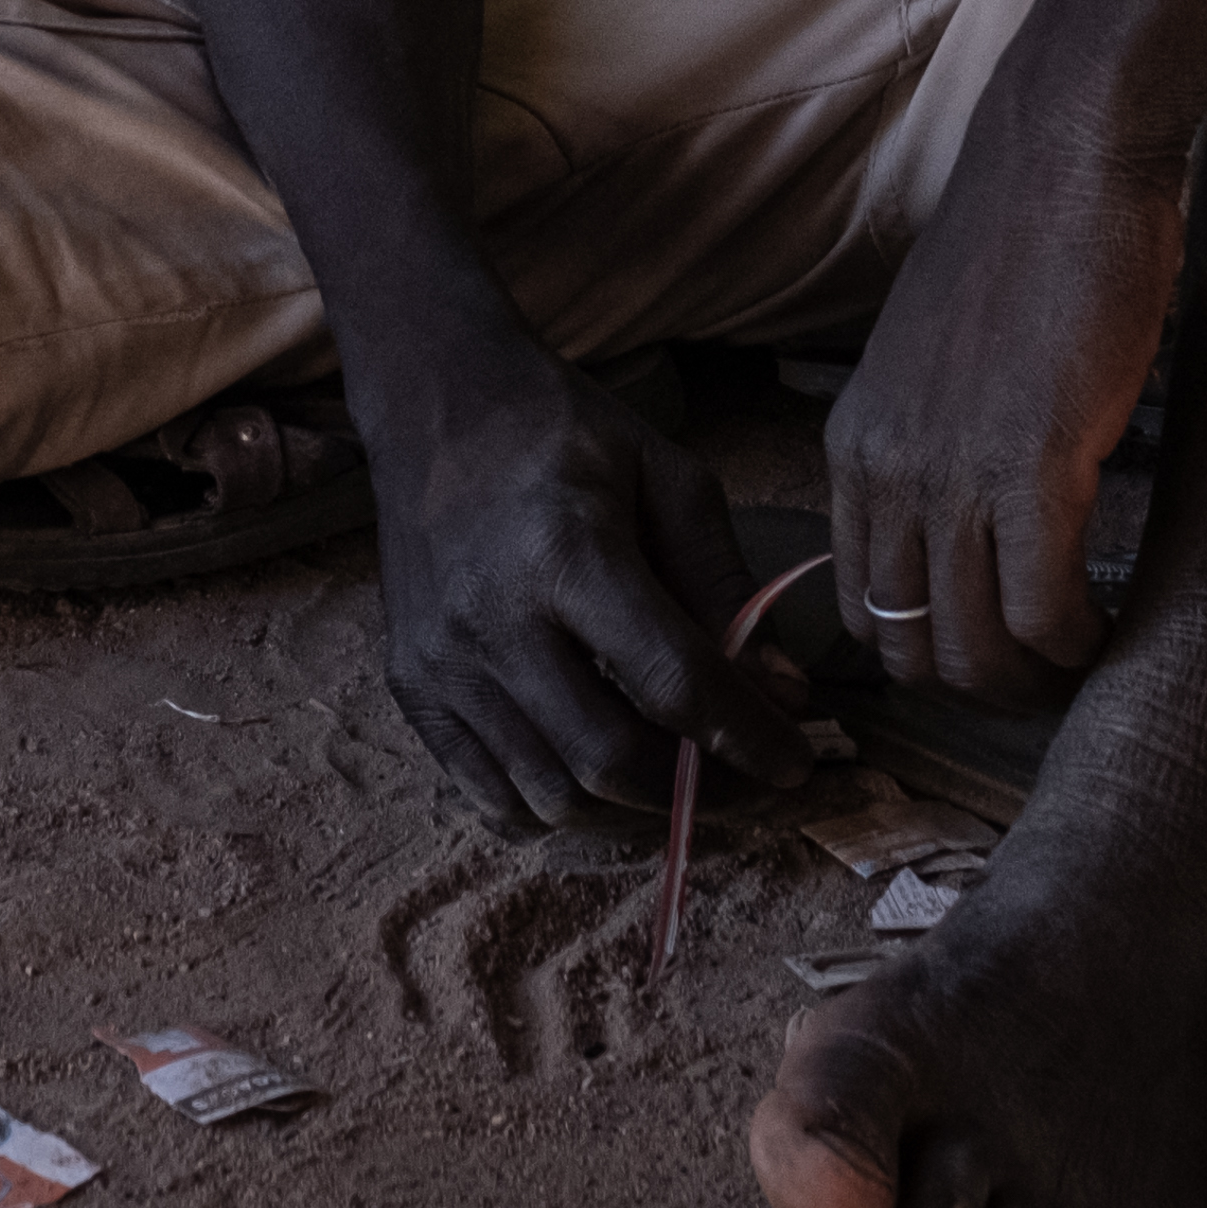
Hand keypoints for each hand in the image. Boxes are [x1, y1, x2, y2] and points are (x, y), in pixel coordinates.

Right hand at [367, 350, 792, 826]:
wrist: (436, 400)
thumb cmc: (563, 431)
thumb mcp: (667, 479)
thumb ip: (724, 587)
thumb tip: (784, 694)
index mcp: (566, 554)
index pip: (673, 681)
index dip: (748, 737)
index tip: (796, 763)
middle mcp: (493, 618)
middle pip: (608, 759)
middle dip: (696, 790)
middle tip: (743, 777)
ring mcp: (441, 661)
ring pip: (550, 796)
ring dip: (629, 807)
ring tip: (672, 772)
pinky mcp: (410, 685)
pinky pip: (488, 796)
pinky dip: (554, 807)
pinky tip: (594, 775)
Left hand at [826, 118, 1181, 700]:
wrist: (1068, 158)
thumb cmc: (1025, 243)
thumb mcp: (939, 356)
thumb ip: (936, 436)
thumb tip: (976, 507)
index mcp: (857, 443)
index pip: (861, 606)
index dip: (929, 651)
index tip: (994, 652)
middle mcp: (885, 467)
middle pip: (909, 646)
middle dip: (982, 684)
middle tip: (1050, 676)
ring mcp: (952, 473)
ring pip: (972, 646)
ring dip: (1035, 678)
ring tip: (1087, 661)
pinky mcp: (1031, 469)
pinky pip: (1043, 610)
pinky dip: (1080, 643)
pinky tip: (1115, 628)